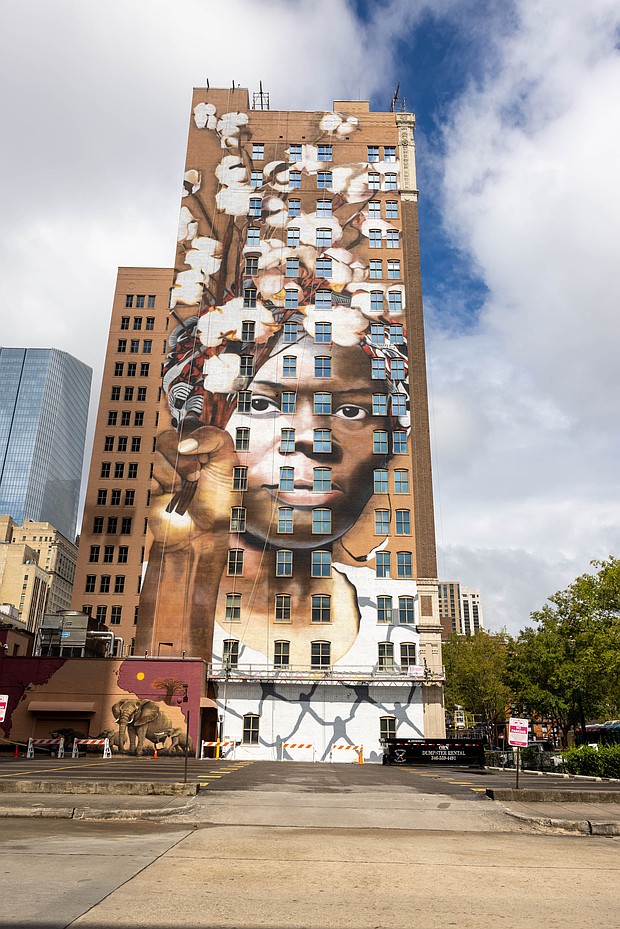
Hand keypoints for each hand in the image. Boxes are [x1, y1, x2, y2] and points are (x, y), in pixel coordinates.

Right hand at [150, 426, 237, 548]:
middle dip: (181, 459)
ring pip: (153, 453)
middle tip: (195, 477)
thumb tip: (185, 442)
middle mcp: (177, 455)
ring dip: (169, 473)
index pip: (185, 425)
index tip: (204, 461)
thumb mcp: (228, 463)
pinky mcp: (148, 484)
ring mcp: (161, 469)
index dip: (192, 441)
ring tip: (181, 488)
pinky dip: (156, 483)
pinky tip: (166, 494)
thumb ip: (214, 438)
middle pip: (165, 437)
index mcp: (196, 445)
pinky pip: (142, 471)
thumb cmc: (218, 502)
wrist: (204, 534)